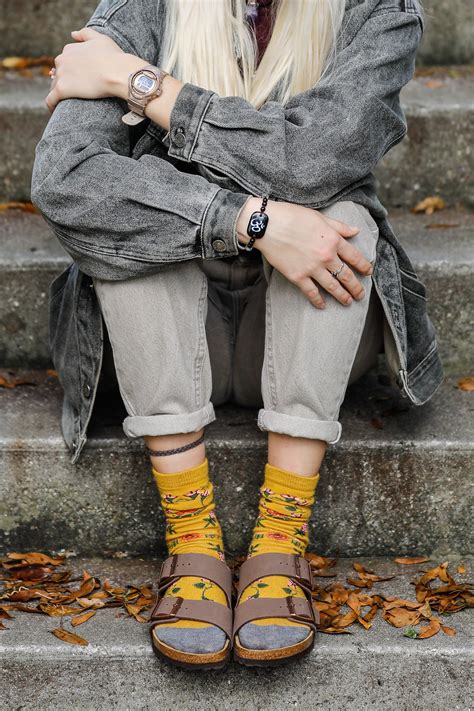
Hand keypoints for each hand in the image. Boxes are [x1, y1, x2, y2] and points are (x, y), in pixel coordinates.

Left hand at [45, 27, 146, 111]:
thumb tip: (72, 34)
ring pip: (54, 87)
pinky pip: (50, 100)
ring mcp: (60, 75)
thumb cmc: (113, 57)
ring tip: (68, 104)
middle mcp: (61, 60)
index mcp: (69, 49)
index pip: (65, 63)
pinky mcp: (62, 89)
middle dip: (64, 83)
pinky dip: (51, 105)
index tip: (78, 81)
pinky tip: (55, 111)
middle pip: (58, 75)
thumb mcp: (100, 38)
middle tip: (76, 94)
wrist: (117, 72)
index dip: (71, 72)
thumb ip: (85, 34)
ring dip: (59, 95)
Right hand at [237, 198, 372, 307]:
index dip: (364, 266)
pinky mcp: (298, 276)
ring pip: (332, 287)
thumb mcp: (319, 217)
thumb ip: (339, 226)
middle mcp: (326, 256)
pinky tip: (322, 305)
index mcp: (333, 240)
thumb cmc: (292, 216)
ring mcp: (312, 268)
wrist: (268, 225)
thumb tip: (355, 230)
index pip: (355, 257)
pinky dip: (318, 301)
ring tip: (348, 302)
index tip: (368, 272)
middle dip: (356, 287)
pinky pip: (311, 292)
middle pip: (346, 275)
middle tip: (361, 295)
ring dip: (342, 296)